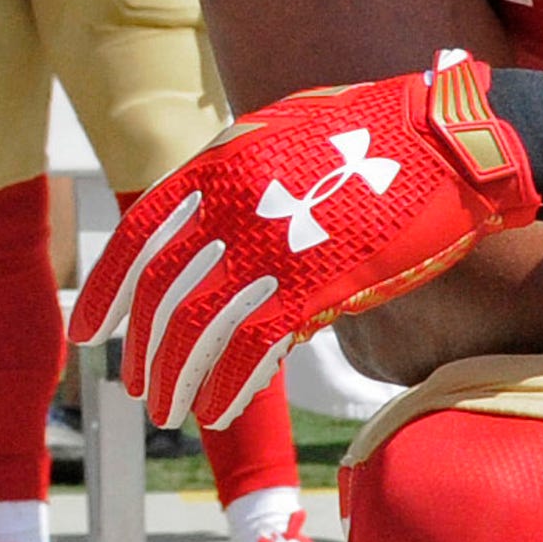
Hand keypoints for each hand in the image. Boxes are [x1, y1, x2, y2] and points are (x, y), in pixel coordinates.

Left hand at [70, 49, 542, 427]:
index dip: (105, 293)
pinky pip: (252, 351)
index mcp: (216, 166)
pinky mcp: (316, 286)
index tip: (91, 334)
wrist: (451, 144)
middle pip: (162, 296)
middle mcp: (231, 208)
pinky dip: (229, 386)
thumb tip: (201, 215)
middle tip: (139, 389)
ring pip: (197, 332)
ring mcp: (271, 249)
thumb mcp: (283, 129)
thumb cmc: (378, 133)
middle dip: (145, 353)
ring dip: (178, 381)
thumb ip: (234, 170)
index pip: (136, 239)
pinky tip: (220, 409)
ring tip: (171, 412)